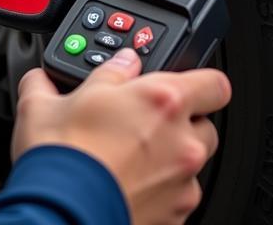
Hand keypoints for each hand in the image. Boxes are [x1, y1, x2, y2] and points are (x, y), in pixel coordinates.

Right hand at [14, 51, 230, 224]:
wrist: (58, 213)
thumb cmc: (62, 156)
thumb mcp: (63, 95)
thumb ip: (100, 72)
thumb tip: (115, 62)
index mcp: (163, 100)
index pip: (214, 83)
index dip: (201, 82)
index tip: (182, 84)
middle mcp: (183, 142)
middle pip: (205, 125)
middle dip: (180, 121)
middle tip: (143, 121)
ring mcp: (182, 183)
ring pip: (191, 163)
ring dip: (170, 157)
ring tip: (130, 157)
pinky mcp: (175, 217)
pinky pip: (177, 196)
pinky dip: (159, 190)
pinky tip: (126, 183)